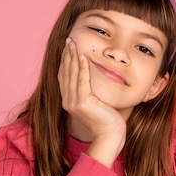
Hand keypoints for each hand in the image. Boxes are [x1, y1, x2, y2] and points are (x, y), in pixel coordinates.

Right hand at [58, 38, 125, 165]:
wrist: (110, 135)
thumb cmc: (107, 120)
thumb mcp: (97, 103)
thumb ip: (91, 92)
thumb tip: (94, 77)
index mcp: (69, 101)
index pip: (64, 76)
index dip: (65, 61)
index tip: (68, 48)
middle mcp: (68, 101)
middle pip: (65, 73)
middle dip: (67, 55)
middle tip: (69, 40)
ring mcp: (74, 103)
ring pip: (71, 74)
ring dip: (72, 57)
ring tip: (73, 44)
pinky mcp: (82, 103)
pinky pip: (81, 81)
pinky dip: (82, 68)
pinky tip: (83, 57)